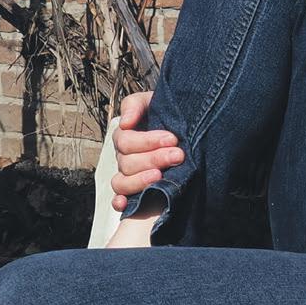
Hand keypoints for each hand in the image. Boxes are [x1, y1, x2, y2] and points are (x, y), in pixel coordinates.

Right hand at [110, 90, 181, 211]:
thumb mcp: (153, 101)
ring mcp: (128, 175)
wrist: (186, 128)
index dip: (147, 141)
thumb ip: (135, 105)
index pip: (126, 141)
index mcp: (126, 136)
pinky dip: (120, 202)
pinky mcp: (134, 191)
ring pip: (121, 182)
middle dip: (153, 159)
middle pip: (126, 163)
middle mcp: (124, 157)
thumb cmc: (168, 115)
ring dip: (139, 181)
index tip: (172, 138)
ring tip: (160, 177)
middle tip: (178, 155)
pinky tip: (126, 204)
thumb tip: (126, 123)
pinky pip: (119, 199)